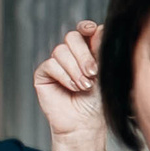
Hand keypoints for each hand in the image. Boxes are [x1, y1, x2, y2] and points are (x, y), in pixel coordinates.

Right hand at [33, 22, 107, 150]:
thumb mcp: (105, 74)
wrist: (86, 122)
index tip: (91, 31)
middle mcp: (71, 55)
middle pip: (73, 37)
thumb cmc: (99, 102)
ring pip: (61, 50)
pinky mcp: (44, 73)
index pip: (85, 31)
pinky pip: (51, 64)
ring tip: (85, 86)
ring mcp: (57, 63)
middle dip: (84, 54)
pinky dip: (64, 76)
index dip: (87, 28)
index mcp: (88, 51)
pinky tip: (73, 88)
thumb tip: (99, 29)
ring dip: (75, 69)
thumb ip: (102, 52)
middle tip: (93, 72)